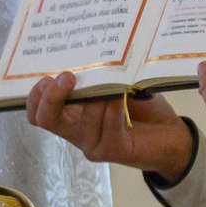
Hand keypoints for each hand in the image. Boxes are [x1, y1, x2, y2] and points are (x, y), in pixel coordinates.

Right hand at [25, 73, 195, 178]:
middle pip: (45, 119)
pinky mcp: (112, 150)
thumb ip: (95, 80)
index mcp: (70, 116)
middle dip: (51, 97)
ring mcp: (92, 143)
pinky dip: (115, 106)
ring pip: (83, 118)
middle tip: (67, 77)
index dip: (35, 96)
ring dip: (98, 96)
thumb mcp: (112, 88)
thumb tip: (84, 57)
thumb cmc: (139, 108)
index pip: (37, 112)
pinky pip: (109, 124)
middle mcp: (75, 132)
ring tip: (115, 84)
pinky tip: (125, 96)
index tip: (49, 77)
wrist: (170, 134)